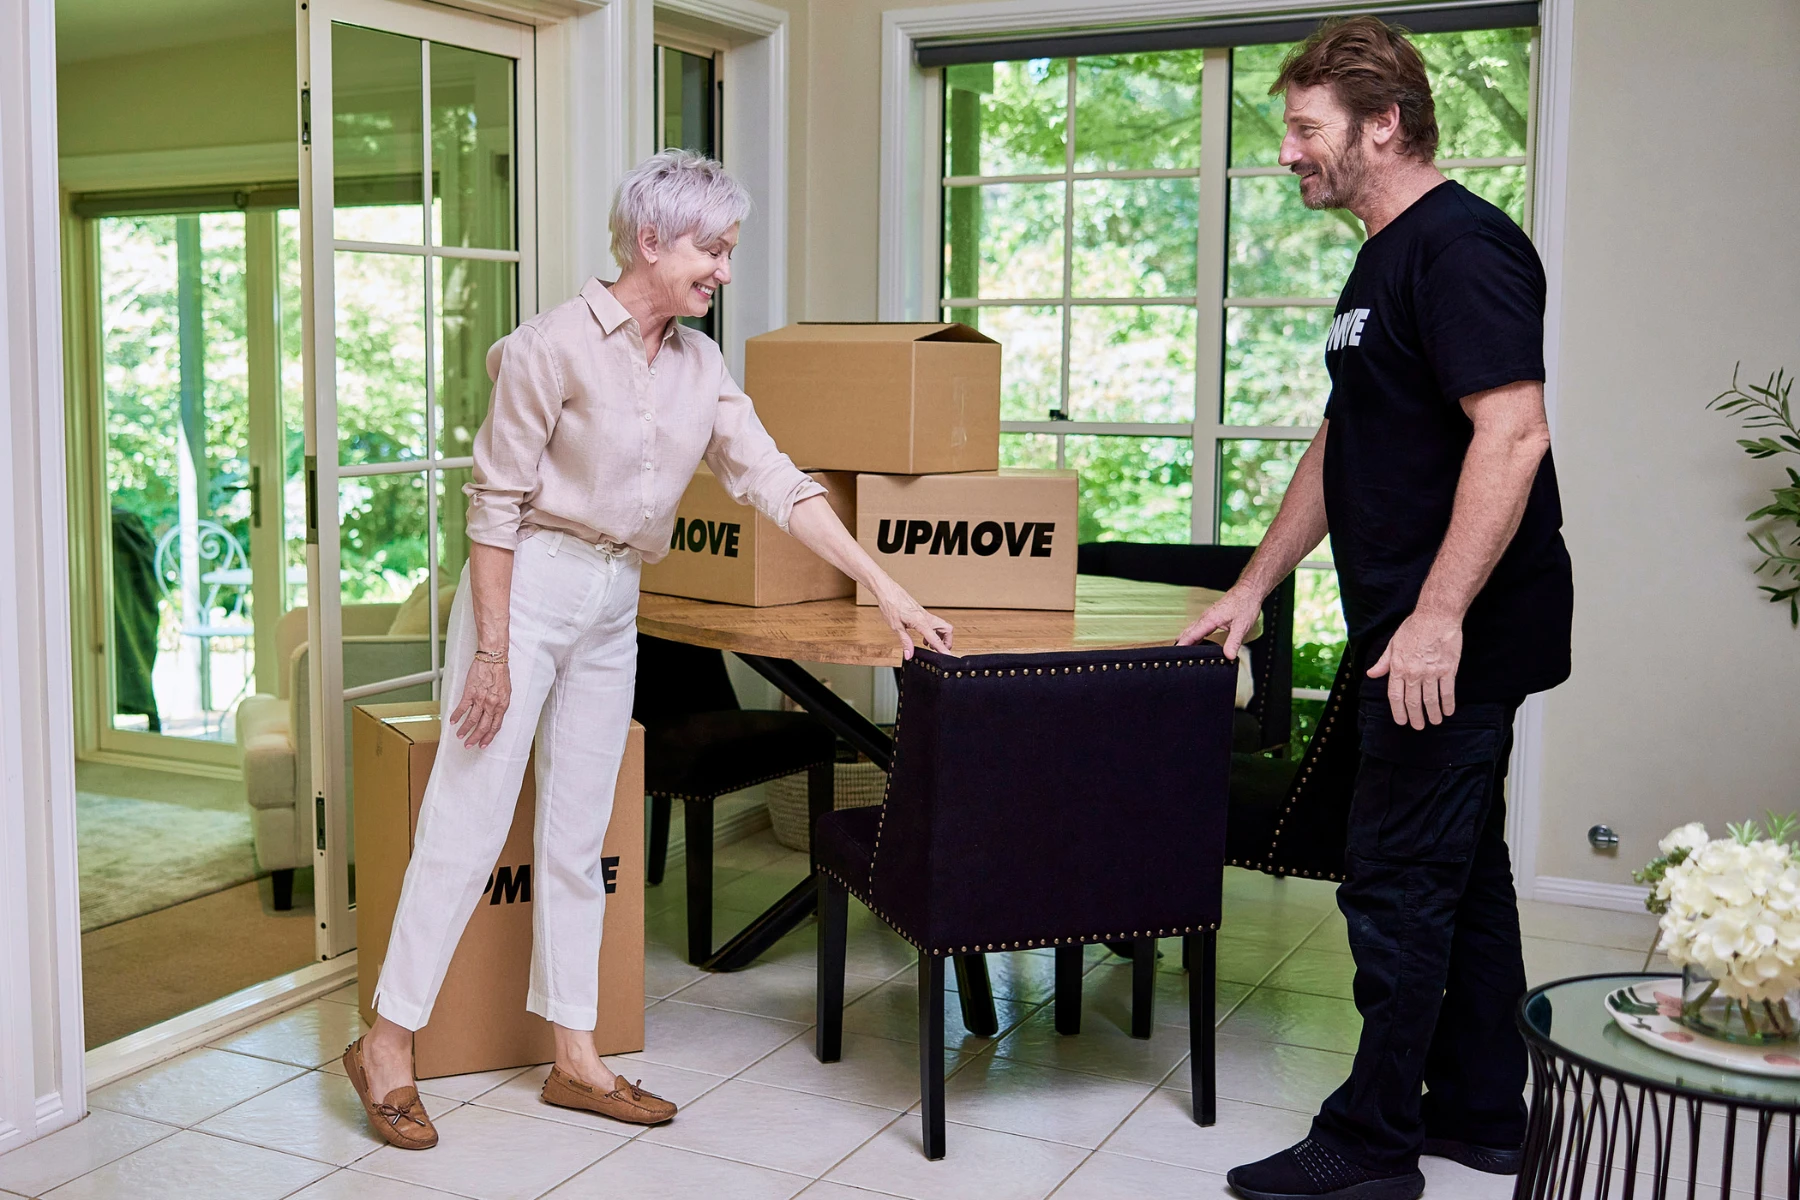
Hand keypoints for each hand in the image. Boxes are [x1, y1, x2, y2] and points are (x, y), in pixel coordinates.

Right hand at [450, 657, 511, 746]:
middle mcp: (491, 705)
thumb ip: (500, 704)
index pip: (495, 726)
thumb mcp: (506, 691)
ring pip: (472, 720)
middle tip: (469, 744)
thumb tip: (495, 714)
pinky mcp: (470, 693)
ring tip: (460, 736)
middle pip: (483, 727)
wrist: (493, 658)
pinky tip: (453, 721)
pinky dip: (457, 716)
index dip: (489, 737)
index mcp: (502, 705)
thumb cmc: (500, 672)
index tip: (483, 744)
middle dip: (475, 738)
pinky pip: (462, 708)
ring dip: (465, 730)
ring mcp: (480, 699)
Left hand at [874, 582, 953, 658]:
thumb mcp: (896, 626)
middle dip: (947, 642)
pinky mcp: (922, 613)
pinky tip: (923, 638)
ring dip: (941, 637)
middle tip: (939, 651)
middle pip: (947, 630)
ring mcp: (925, 615)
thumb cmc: (890, 605)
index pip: (935, 638)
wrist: (887, 590)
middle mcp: (926, 617)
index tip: (948, 657)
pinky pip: (934, 624)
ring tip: (930, 646)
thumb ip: (905, 641)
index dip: (943, 649)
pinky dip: (933, 632)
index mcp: (921, 621)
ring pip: (942, 626)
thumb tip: (909, 654)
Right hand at [1176, 585, 1262, 658]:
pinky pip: (1198, 626)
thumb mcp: (1241, 626)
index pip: (1192, 634)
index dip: (1183, 645)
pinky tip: (1196, 640)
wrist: (1249, 590)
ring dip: (1187, 638)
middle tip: (1176, 655)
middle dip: (1181, 643)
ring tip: (1182, 650)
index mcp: (1210, 619)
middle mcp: (1206, 617)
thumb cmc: (1245, 604)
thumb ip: (1233, 642)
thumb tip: (1228, 656)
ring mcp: (1208, 615)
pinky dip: (1194, 634)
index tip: (1175, 654)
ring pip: (1193, 628)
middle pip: (1189, 632)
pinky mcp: (1212, 615)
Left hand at [1367, 609, 1462, 728]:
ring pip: (1431, 700)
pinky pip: (1447, 692)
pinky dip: (1448, 704)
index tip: (1401, 721)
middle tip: (1418, 727)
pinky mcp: (1448, 669)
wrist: (1436, 616)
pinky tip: (1448, 711)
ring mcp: (1431, 672)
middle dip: (1415, 717)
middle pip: (1413, 702)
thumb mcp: (1393, 644)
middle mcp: (1413, 673)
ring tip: (1434, 721)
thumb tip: (1371, 675)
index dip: (1398, 711)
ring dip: (1433, 714)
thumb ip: (1383, 662)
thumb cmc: (1413, 628)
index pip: (1395, 696)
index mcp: (1398, 667)